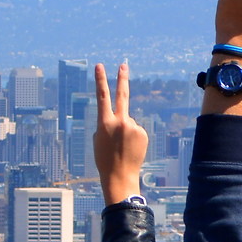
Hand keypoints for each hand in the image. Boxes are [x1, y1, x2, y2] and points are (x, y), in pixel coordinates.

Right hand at [91, 61, 146, 205]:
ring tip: (122, 146)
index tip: (99, 66)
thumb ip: (108, 123)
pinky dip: (133, 136)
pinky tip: (130, 148)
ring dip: (125, 130)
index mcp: (104, 123)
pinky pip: (136, 129)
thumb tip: (123, 116)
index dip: (100, 80)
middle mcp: (120, 121)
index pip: (102, 96)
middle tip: (123, 65)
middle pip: (122, 95)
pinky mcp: (143, 133)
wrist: (119, 176)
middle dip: (122, 79)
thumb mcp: (99, 138)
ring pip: (129, 121)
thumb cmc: (104, 158)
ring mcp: (133, 127)